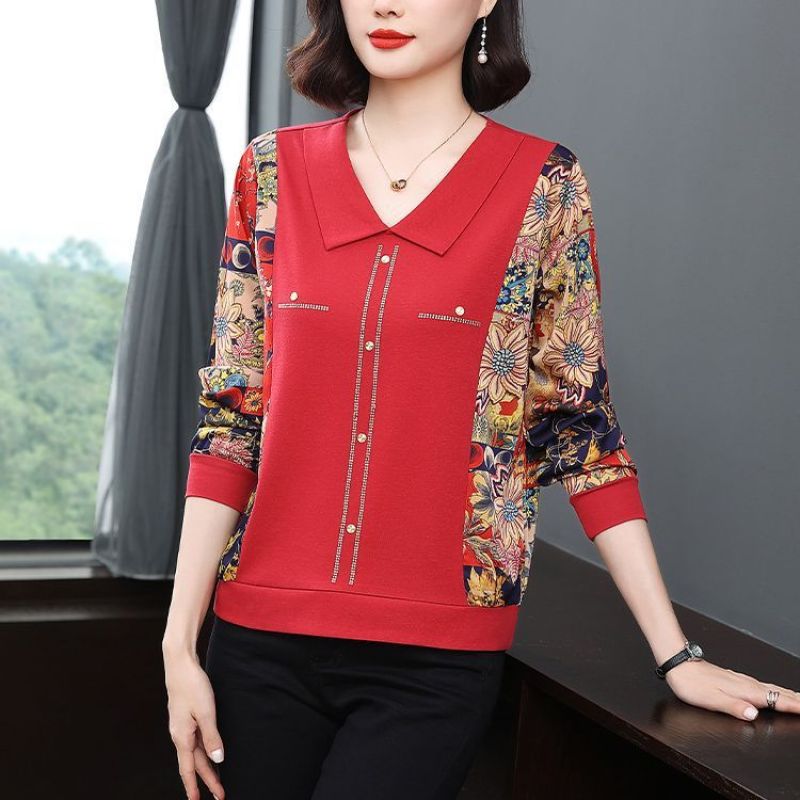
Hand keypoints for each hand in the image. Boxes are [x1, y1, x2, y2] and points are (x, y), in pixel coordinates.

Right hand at [164, 647, 225, 799]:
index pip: (189, 769)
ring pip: (195, 752)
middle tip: (219, 794)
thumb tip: (217, 760)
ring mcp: (182, 726)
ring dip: (206, 766)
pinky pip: (196, 740)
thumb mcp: (206, 712)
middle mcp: (180, 734)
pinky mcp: (186, 717)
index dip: (195, 787)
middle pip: (194, 763)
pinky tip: (210, 752)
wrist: (180, 664)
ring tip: (218, 779)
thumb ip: (212, 737)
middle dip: (206, 780)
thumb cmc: (192, 685)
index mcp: (182, 737)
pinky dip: (204, 750)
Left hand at [665, 659, 799, 719]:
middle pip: (777, 693)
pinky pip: (762, 685)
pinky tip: (773, 691)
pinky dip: (774, 690)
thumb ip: (734, 707)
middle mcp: (745, 683)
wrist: (679, 664)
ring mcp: (740, 680)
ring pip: (771, 688)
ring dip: (788, 694)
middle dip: (796, 699)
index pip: (775, 699)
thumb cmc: (692, 683)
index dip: (794, 706)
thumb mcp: (711, 699)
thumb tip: (754, 714)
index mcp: (744, 690)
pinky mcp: (734, 679)